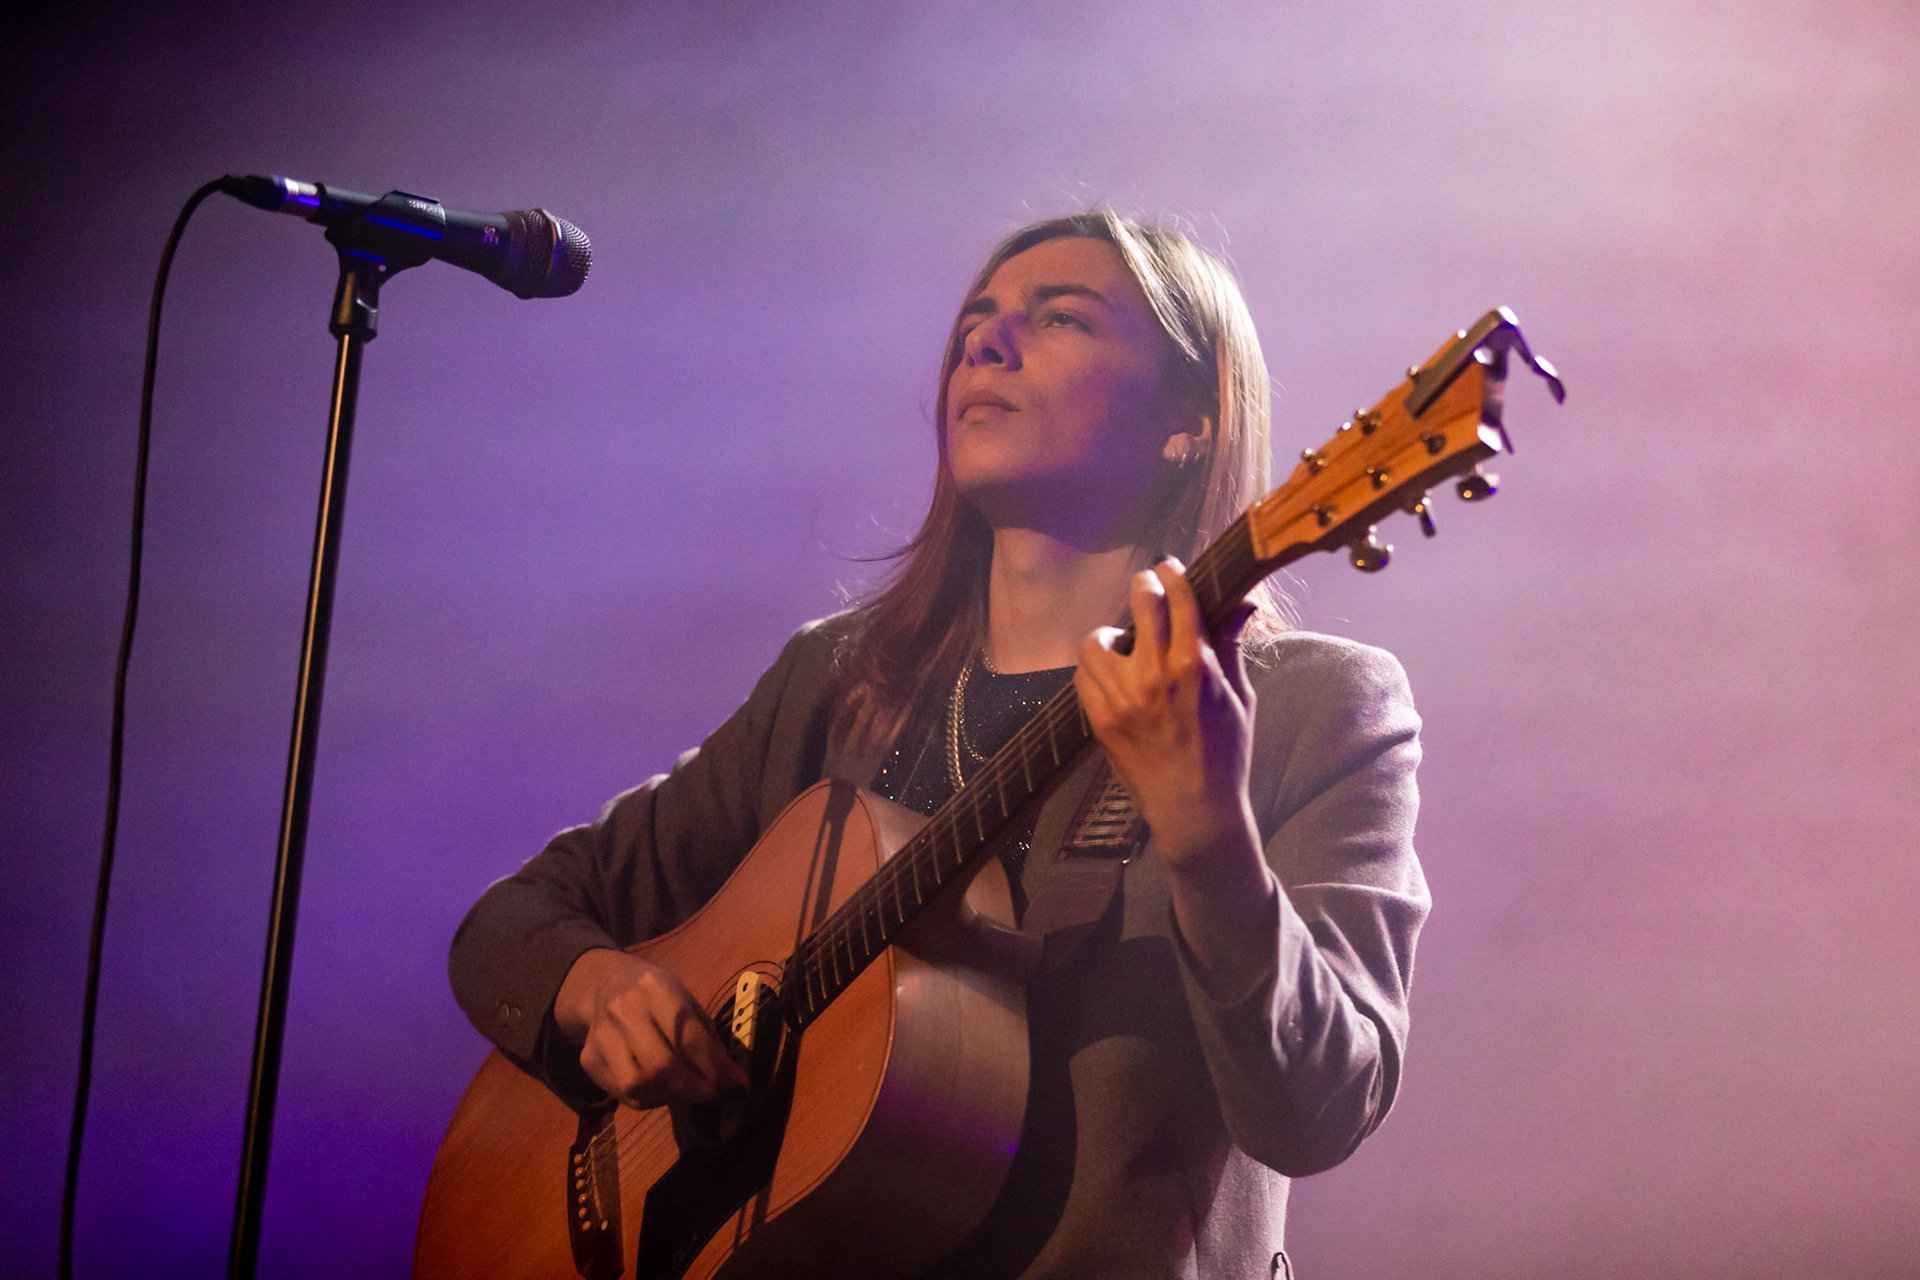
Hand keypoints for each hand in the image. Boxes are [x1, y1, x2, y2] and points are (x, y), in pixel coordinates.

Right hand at [555, 949, 748, 1108]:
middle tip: (716, 1094)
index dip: (715, 1069)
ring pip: (639, 1085)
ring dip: (671, 1095)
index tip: (737, 1087)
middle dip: (696, 1088)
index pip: (688, 1037)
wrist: (605, 986)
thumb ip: (707, 1040)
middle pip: (662, 1065)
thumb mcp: (687, 1002)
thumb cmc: (658, 997)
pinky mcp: (589, 1060)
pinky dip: (650, 1098)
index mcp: (656, 988)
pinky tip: (660, 1086)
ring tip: (685, 1086)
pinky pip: (624, 1095)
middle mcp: (624, 1010)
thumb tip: (733, 1082)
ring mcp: (601, 1037)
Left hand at [1075, 558, 1259, 869]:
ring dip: (1110, 632)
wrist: (1194, 810)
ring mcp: (1122, 699)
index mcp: (1194, 667)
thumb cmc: (1226, 755)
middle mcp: (1154, 676)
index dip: (1173, 573)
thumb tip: (1243, 603)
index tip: (1169, 566)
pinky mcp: (1100, 720)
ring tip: (1121, 640)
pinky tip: (1109, 673)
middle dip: (1145, 585)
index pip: (1179, 598)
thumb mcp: (1239, 697)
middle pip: (1141, 603)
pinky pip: (1082, 676)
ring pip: (1097, 639)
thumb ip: (1230, 645)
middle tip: (1147, 586)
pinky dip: (1093, 667)